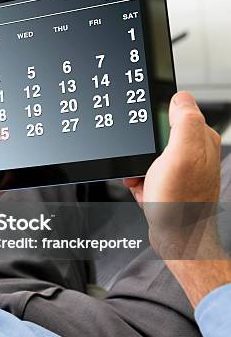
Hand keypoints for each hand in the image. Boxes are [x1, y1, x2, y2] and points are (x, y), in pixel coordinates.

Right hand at [123, 92, 228, 305]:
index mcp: (200, 139)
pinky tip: (142, 189)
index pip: (175, 112)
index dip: (155, 121)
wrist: (177, 240)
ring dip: (137, 165)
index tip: (146, 135)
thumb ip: (184, 121)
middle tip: (142, 161)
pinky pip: (144, 173)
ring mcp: (180, 169)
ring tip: (141, 177)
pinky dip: (137, 181)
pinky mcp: (169, 184)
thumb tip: (180, 96)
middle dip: (142, 147)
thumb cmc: (180, 203)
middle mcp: (193, 153)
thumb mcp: (181, 154)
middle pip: (157, 135)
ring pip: (147, 155)